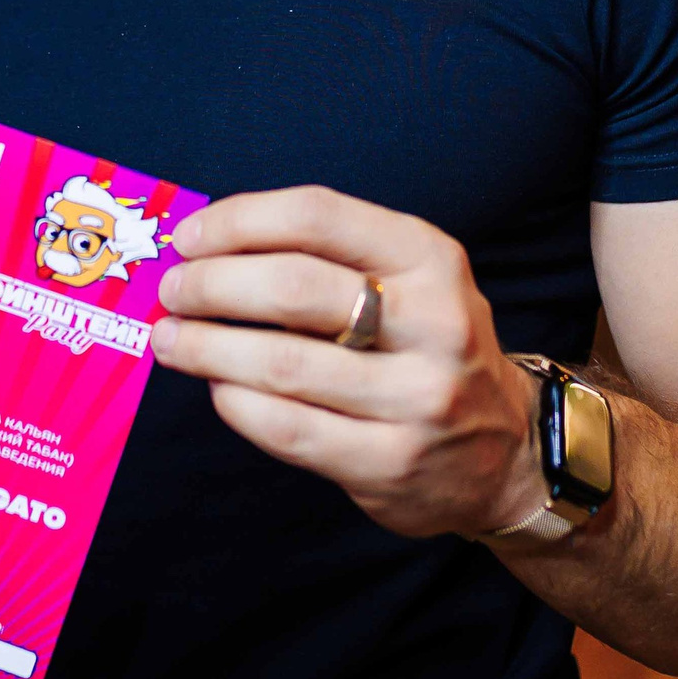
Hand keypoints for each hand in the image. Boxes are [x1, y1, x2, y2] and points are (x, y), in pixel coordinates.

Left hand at [153, 186, 541, 539]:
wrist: (506, 452)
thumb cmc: (428, 348)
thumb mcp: (410, 282)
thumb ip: (328, 259)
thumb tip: (208, 248)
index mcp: (432, 258)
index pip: (317, 216)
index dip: (238, 221)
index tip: (188, 237)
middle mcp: (434, 322)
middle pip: (292, 289)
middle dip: (211, 286)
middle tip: (172, 292)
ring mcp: (417, 398)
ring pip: (282, 363)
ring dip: (207, 347)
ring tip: (171, 340)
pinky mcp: (391, 462)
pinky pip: (287, 428)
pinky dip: (236, 403)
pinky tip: (218, 388)